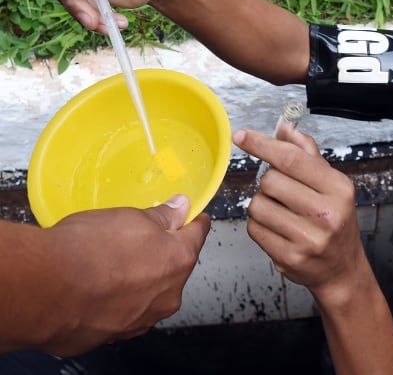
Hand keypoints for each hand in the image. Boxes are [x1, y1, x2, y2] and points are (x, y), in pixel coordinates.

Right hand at [38, 194, 209, 354]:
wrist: (43, 291)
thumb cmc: (86, 252)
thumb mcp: (129, 217)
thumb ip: (162, 215)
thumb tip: (179, 208)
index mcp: (179, 261)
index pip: (198, 235)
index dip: (192, 222)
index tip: (190, 217)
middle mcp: (167, 296)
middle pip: (174, 267)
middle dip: (160, 253)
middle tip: (135, 239)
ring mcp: (141, 320)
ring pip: (148, 293)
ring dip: (137, 280)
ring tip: (108, 264)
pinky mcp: (114, 335)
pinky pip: (122, 312)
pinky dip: (114, 301)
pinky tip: (95, 288)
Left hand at [232, 127, 364, 300]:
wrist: (342, 269)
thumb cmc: (336, 223)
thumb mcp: (332, 185)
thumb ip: (307, 155)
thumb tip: (284, 129)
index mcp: (338, 189)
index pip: (292, 159)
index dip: (262, 145)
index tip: (242, 137)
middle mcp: (326, 213)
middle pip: (270, 180)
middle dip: (269, 183)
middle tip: (283, 193)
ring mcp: (308, 238)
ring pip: (258, 205)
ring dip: (262, 205)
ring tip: (281, 213)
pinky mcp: (290, 257)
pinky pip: (254, 229)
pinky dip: (260, 225)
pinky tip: (278, 229)